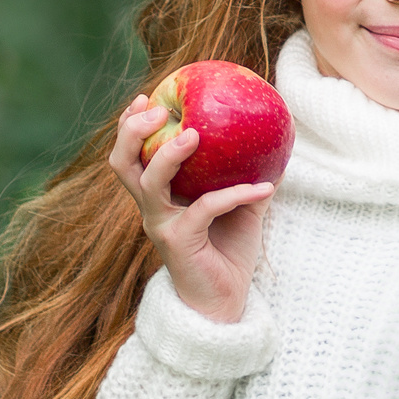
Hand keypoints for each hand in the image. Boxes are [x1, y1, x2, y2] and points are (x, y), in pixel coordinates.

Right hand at [108, 93, 272, 323]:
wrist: (225, 302)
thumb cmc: (229, 252)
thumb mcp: (242, 207)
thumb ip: (248, 175)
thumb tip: (275, 143)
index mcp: (160, 196)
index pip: (132, 156)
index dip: (130, 126)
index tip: (145, 97)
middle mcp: (152, 209)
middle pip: (122, 165)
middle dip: (132, 132)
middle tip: (157, 110)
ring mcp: (161, 226)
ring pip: (150, 184)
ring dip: (169, 154)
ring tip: (195, 134)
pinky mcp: (179, 243)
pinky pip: (204, 208)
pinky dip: (235, 193)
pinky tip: (266, 186)